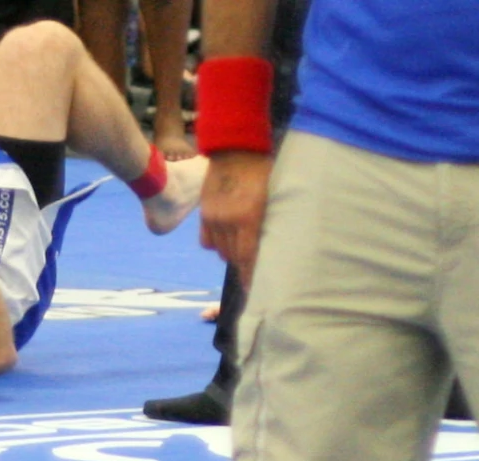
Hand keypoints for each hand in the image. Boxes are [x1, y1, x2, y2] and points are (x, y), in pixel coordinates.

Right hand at [199, 150, 271, 281]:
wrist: (234, 151)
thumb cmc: (263, 174)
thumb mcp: (274, 199)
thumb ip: (269, 225)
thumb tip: (275, 252)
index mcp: (248, 217)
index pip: (249, 258)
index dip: (252, 277)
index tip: (256, 291)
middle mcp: (227, 220)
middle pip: (235, 257)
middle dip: (245, 268)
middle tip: (255, 276)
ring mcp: (213, 217)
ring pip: (221, 251)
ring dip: (233, 256)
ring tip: (244, 256)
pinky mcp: (204, 212)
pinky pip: (208, 241)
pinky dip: (218, 245)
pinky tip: (228, 241)